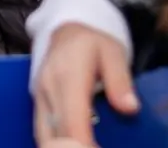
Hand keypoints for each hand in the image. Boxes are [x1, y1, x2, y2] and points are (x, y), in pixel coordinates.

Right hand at [33, 23, 138, 146]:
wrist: (65, 31)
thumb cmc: (92, 43)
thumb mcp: (113, 52)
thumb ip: (120, 80)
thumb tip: (129, 109)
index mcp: (68, 77)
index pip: (72, 122)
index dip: (84, 146)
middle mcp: (48, 91)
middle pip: (56, 136)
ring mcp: (40, 100)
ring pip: (45, 138)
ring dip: (65, 147)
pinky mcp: (38, 106)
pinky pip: (44, 133)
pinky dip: (59, 144)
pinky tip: (79, 145)